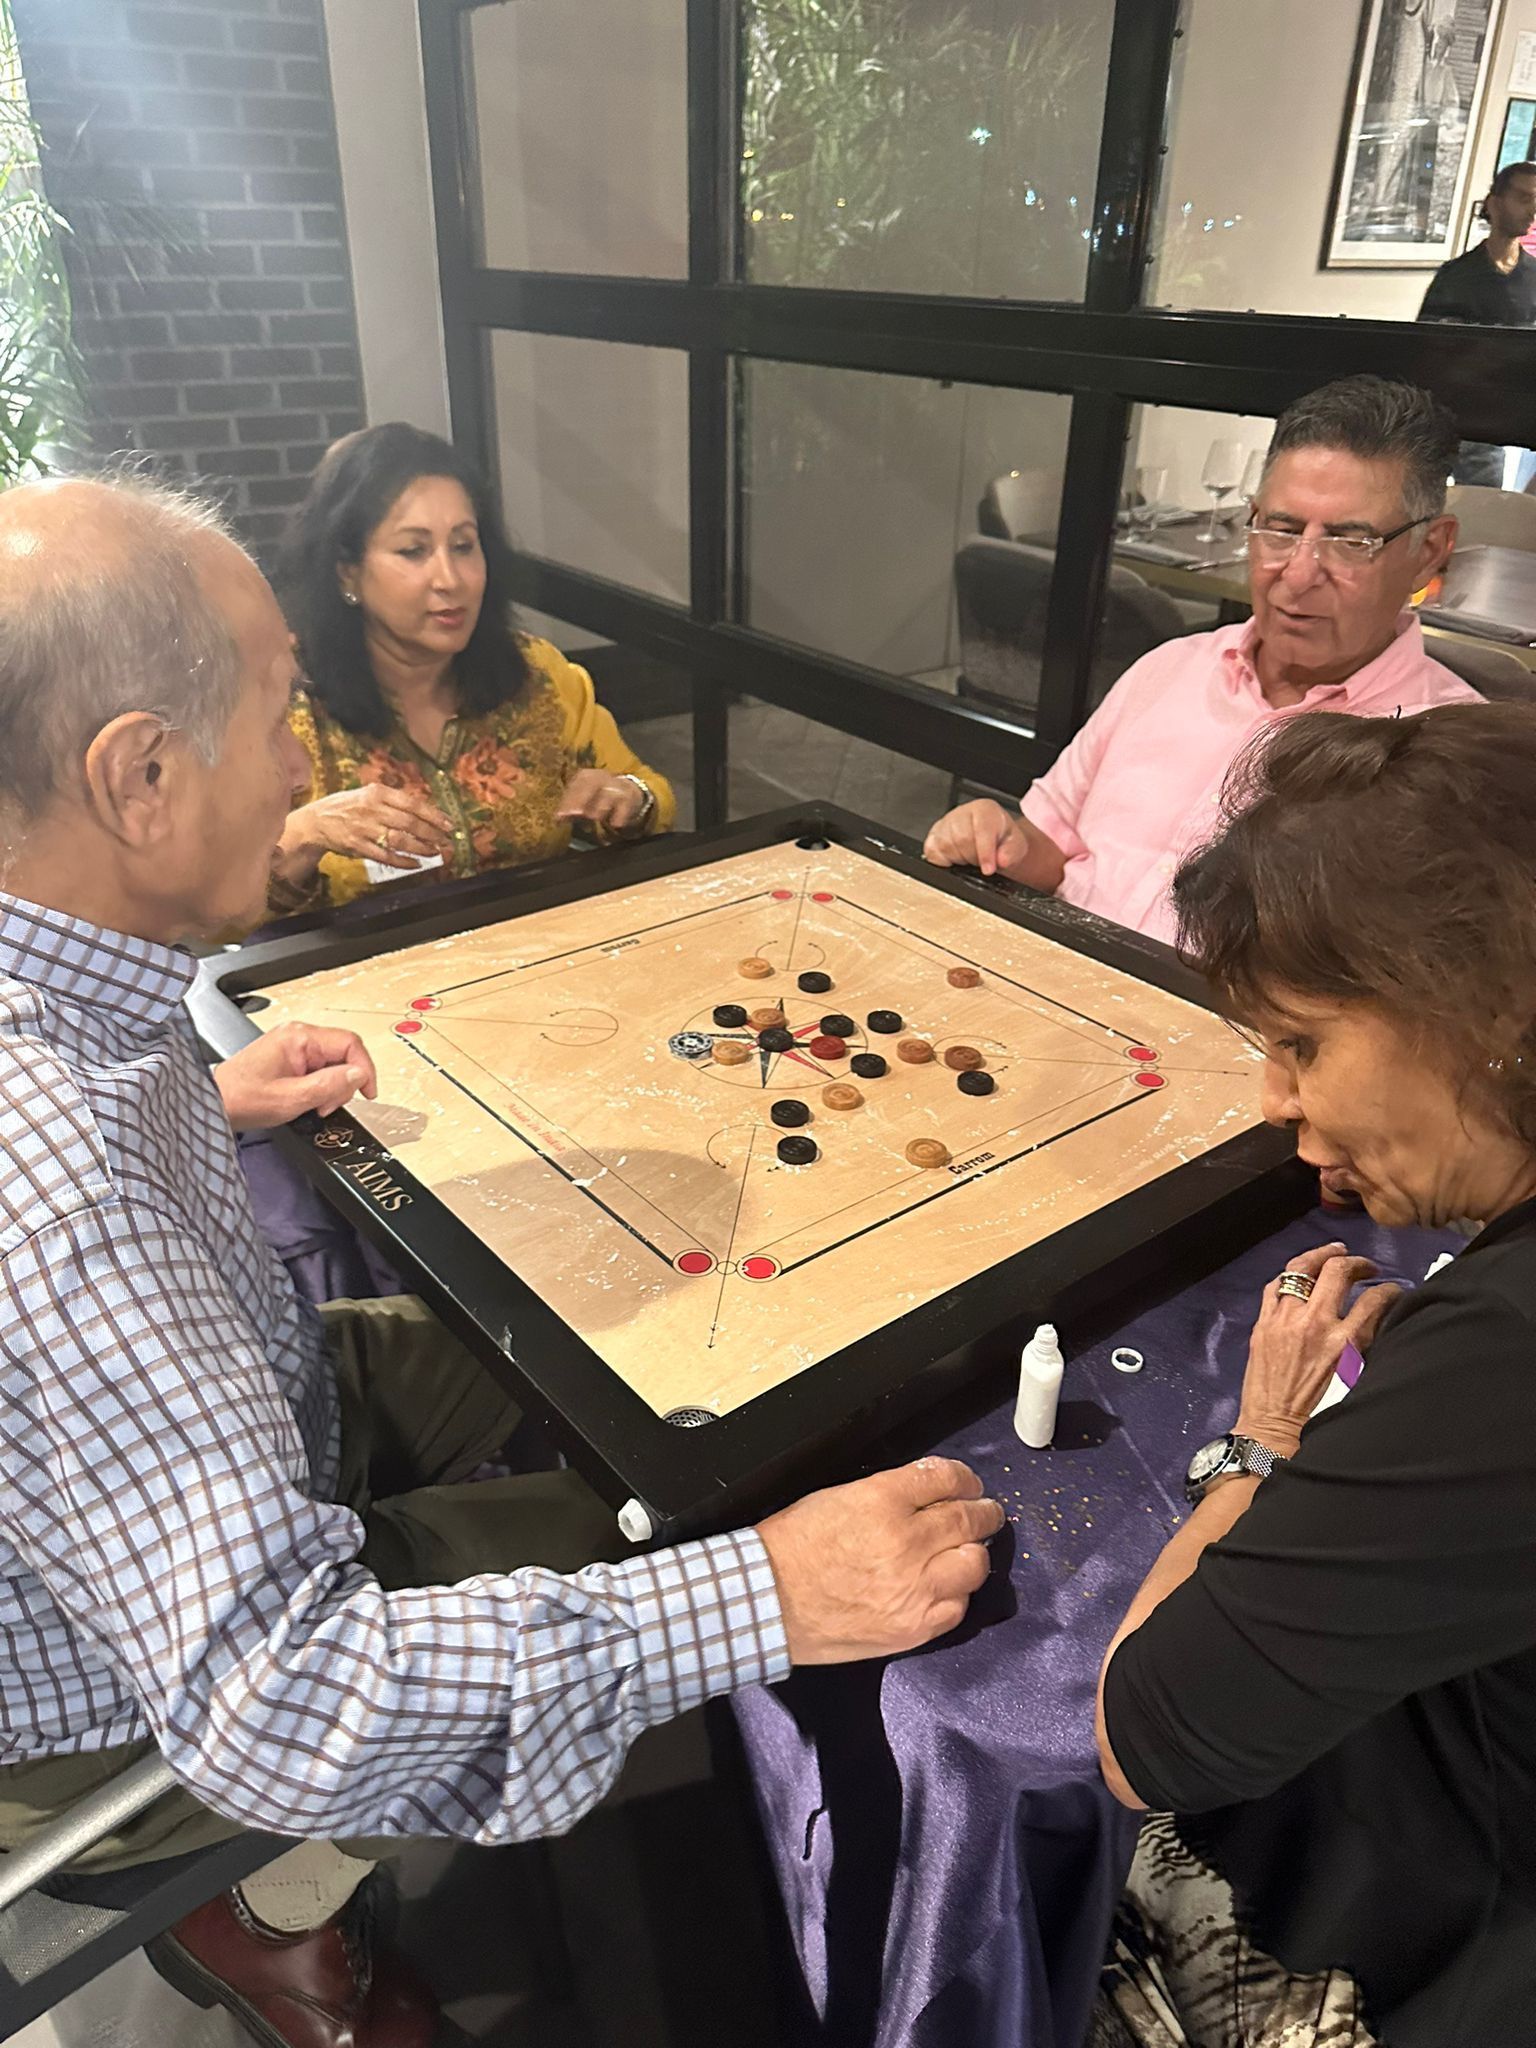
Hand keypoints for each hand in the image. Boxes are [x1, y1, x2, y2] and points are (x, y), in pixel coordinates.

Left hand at [214, 1023, 378, 1132]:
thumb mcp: (291, 1098)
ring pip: (333, 1062)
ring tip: (314, 1105)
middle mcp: (297, 1034)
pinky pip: (319, 1067)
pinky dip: (320, 1086)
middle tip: (328, 1105)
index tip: (367, 1092)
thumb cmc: (241, 1098)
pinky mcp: (289, 1056)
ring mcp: (292, 1044)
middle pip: (343, 1053)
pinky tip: (307, 1099)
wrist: (215, 1103)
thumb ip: (329, 1085)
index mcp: (299, 1037)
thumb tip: (358, 1075)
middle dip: (344, 1083)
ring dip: (332, 1087)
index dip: (364, 1069)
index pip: (349, 1044)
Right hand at [285, 783, 453, 872]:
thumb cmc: (348, 806)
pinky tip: (416, 864)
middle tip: (446, 841)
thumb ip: (393, 801)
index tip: (448, 824)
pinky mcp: (359, 847)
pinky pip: (386, 856)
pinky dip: (403, 861)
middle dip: (432, 834)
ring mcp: (365, 829)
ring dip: (421, 848)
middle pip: (409, 823)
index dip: (433, 815)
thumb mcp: (368, 794)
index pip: (412, 803)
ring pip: (400, 840)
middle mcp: (372, 809)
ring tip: (435, 852)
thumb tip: (424, 810)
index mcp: (377, 793)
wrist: (317, 820)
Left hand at [555, 769, 646, 833]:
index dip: (567, 801)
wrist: (628, 790)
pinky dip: (621, 815)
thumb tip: (558, 820)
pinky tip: (615, 824)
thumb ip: (570, 808)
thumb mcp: (584, 798)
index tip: (559, 817)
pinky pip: (625, 805)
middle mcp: (601, 777)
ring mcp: (616, 786)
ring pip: (608, 795)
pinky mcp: (629, 796)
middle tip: (574, 815)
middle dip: (581, 800)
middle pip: (590, 786)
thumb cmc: (598, 796)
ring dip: (600, 807)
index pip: (575, 786)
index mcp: (587, 776)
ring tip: (593, 817)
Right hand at [756, 1456, 1003, 1662]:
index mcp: (883, 1500)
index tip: (968, 1484)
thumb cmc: (793, 1547)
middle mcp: (906, 1542)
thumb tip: (929, 1496)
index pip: (945, 1478)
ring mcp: (914, 1589)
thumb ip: (890, 1493)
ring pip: (974, 1563)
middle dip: (983, 1512)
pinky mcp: (914, 1626)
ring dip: (974, 1551)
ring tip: (968, 1549)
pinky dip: (956, 1593)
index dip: (965, 1479)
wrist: (768, 1600)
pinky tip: (944, 1586)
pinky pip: (958, 1606)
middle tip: (985, 1512)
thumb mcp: (839, 1496)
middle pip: (968, 1519)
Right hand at [923, 800, 1031, 878]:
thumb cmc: (1002, 841)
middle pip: (961, 839)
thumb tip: (1001, 859)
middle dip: (973, 858)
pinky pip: (932, 852)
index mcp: (984, 809)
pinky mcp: (933, 836)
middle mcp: (962, 812)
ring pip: (945, 846)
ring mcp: (944, 823)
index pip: (981, 829)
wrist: (992, 841)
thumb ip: (1011, 852)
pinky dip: (944, 862)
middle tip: (981, 861)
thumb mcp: (1016, 846)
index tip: (988, 869)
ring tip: (970, 858)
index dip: (985, 852)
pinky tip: (956, 859)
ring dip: (959, 860)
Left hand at [1236, 1241, 1402, 1458]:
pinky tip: (1300, 1274)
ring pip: (1301, 1269)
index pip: (1375, 1300)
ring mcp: (1284, 1320)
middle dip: (1358, 1263)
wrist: (1273, 1427)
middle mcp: (1314, 1324)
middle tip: (1367, 1267)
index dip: (1390, 1290)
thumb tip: (1377, 1317)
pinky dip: (1290, 1276)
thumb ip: (1365, 1344)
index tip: (1393, 1290)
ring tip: (1335, 1252)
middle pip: (1338, 1272)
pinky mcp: (1263, 1324)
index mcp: (1343, 1343)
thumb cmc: (1316, 1412)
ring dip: (1321, 1256)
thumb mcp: (1354, 1379)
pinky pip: (1275, 1286)